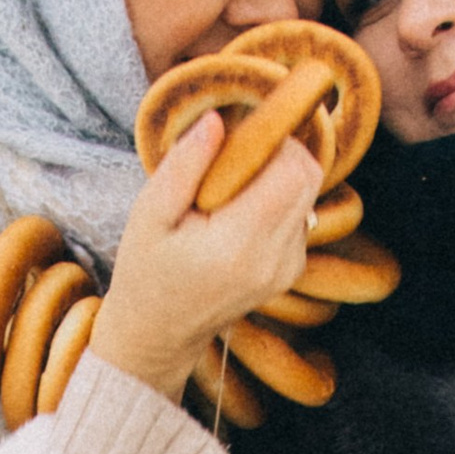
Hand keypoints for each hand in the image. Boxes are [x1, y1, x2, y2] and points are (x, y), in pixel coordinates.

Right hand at [89, 111, 321, 404]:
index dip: (273, 138)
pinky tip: (236, 215)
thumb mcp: (149, 214)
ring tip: (227, 192)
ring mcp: (287, 269)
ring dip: (275, 176)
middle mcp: (274, 259)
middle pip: (308, 177)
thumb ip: (185, 165)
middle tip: (233, 156)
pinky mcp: (290, 271)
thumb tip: (218, 119)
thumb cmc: (146, 272)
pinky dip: (274, 201)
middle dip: (277, 151)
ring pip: (306, 193)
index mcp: (239, 245)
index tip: (238, 134)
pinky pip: (298, 215)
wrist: (158, 334)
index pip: (293, 170)